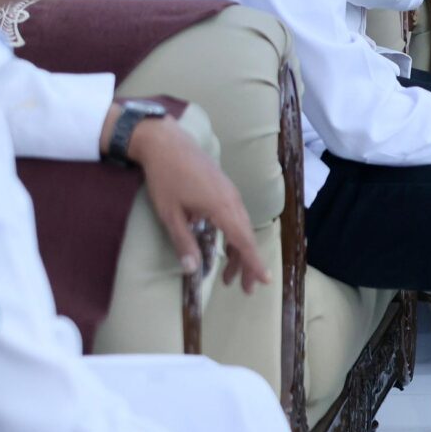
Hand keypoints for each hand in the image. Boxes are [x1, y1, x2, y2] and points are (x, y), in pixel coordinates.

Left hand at [125, 113, 268, 292]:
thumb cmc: (165, 178)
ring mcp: (230, 193)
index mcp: (222, 208)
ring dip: (239, 251)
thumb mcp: (170, 214)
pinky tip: (224, 245)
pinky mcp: (224, 188)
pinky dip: (235, 236)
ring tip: (230, 274)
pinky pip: (236, 217)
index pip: (243, 241)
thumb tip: (193, 271)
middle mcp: (232, 201)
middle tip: (245, 288)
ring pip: (242, 227)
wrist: (166, 143)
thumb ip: (184, 242)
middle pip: (246, 237)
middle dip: (247, 264)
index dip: (254, 263)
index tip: (265, 281)